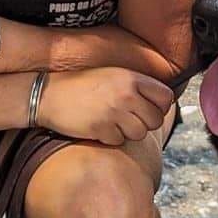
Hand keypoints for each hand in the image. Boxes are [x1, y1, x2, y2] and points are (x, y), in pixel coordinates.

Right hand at [36, 67, 174, 145]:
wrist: (51, 94)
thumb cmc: (83, 85)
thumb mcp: (114, 76)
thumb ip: (137, 86)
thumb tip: (162, 102)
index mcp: (132, 78)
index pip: (166, 97)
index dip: (161, 107)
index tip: (150, 109)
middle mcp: (126, 94)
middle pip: (155, 120)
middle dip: (145, 123)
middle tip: (129, 119)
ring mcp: (114, 112)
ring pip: (139, 133)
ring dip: (127, 132)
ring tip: (112, 121)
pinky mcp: (101, 129)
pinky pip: (119, 141)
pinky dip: (110, 138)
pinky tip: (99, 126)